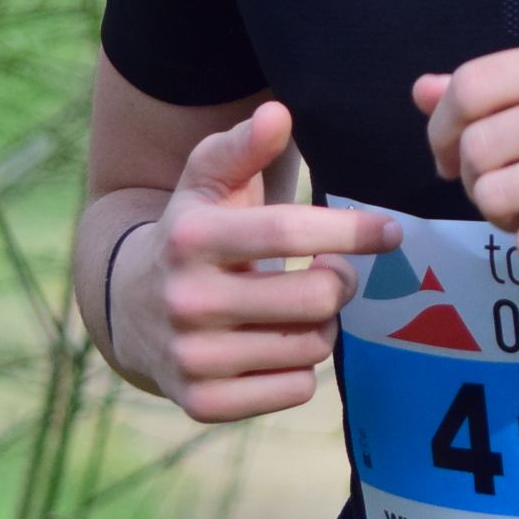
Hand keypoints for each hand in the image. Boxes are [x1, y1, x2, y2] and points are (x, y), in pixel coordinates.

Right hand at [125, 100, 401, 422]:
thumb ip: (242, 146)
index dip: (351, 230)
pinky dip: (300, 368)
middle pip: (316, 298)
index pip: (290, 232)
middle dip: (341, 282)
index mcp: (190, 238)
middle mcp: (186, 301)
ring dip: (321, 326)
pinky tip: (276, 345)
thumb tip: (278, 113)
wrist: (128, 307)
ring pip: (311, 348)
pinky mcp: (202, 405)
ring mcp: (192, 358)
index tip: (390, 231)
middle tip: (334, 273)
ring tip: (298, 308)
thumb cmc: (190, 232)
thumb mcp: (205, 183)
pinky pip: (295, 391)